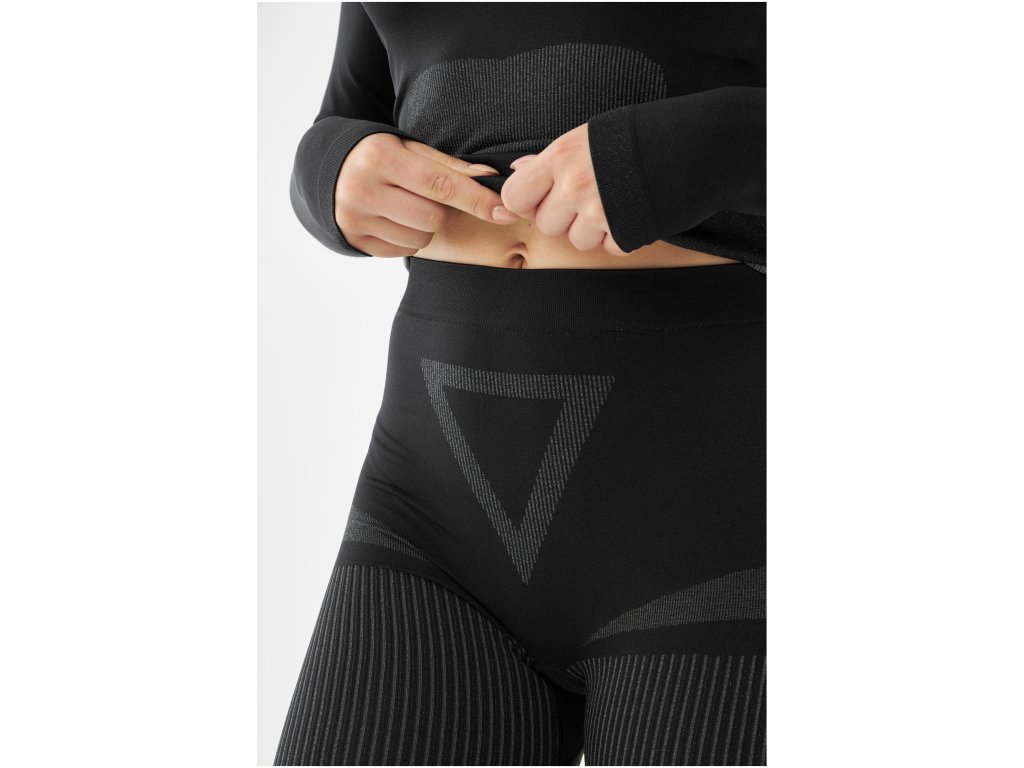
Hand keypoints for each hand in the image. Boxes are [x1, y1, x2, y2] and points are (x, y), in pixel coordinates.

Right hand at [335, 134, 514, 257]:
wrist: (327, 172)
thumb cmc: (380, 157)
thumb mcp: (409, 149)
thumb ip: (449, 165)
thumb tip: (489, 177)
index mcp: (380, 157)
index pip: (441, 184)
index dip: (477, 199)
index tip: (505, 211)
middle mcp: (363, 188)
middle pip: (433, 216)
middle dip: (443, 211)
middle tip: (427, 196)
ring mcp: (355, 217)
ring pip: (420, 238)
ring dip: (426, 227)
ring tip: (408, 207)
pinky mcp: (354, 239)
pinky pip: (403, 251)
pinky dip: (408, 238)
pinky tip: (394, 219)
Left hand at [498, 123, 630, 256]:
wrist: (695, 144)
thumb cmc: (641, 135)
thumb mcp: (589, 135)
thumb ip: (553, 158)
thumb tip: (519, 169)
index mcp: (561, 157)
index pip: (516, 196)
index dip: (527, 202)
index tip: (543, 198)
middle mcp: (574, 186)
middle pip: (546, 224)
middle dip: (564, 217)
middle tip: (590, 197)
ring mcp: (599, 212)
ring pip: (576, 241)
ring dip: (592, 230)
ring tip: (615, 203)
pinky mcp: (624, 233)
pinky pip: (608, 249)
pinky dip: (620, 237)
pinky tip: (632, 213)